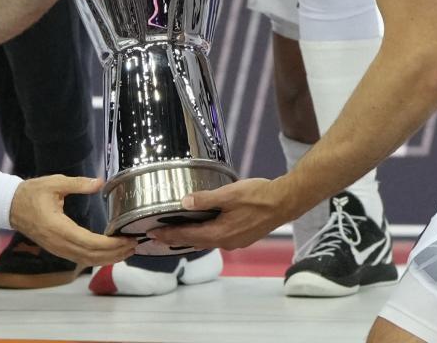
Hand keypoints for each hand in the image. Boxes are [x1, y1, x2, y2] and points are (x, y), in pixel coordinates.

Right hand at [8, 176, 137, 264]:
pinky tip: (109, 253)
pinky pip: (79, 258)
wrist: (10, 206)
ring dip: (107, 259)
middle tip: (134, 245)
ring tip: (126, 251)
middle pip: (91, 256)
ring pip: (86, 260)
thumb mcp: (55, 183)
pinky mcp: (57, 249)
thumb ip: (78, 183)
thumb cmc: (31, 193)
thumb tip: (100, 182)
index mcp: (58, 227)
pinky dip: (96, 258)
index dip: (110, 245)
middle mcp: (58, 243)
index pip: (89, 242)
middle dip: (114, 253)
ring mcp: (57, 249)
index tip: (126, 239)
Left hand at [148, 177, 292, 250]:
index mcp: (220, 233)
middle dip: (175, 239)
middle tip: (156, 236)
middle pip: (194, 242)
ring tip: (175, 233)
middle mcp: (226, 241)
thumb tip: (184, 202)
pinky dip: (203, 235)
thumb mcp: (230, 194)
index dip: (168, 235)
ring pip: (206, 241)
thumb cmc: (259, 196)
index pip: (188, 236)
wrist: (285, 202)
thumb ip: (206, 199)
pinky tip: (202, 228)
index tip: (152, 235)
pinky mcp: (242, 237)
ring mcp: (235, 241)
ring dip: (189, 237)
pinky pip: (216, 238)